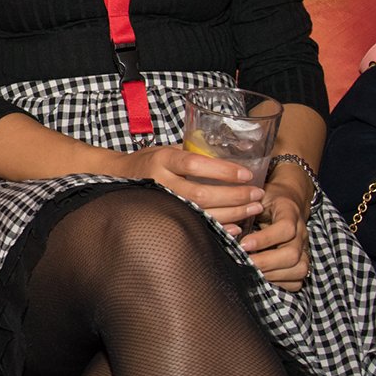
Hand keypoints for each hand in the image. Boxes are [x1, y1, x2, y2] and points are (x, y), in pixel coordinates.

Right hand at [110, 144, 263, 233]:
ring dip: (233, 212)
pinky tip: (236, 226)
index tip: (247, 173)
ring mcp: (161, 202)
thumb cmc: (150, 161)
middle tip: (258, 194)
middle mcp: (160, 182)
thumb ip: (197, 151)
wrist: (118, 178)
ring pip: (201, 212)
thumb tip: (241, 149)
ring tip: (254, 208)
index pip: (196, 164)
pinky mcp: (164, 217)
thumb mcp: (169, 148)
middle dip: (235, 195)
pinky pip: (195, 226)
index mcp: (163, 159)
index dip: (223, 170)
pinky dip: (219, 227)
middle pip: (202, 193)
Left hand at [240, 182, 311, 291]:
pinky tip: (262, 277)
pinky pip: (297, 280)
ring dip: (272, 274)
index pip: (285, 228)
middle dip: (266, 262)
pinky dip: (280, 282)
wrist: (285, 199)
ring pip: (299, 268)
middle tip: (243, 262)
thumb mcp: (253, 196)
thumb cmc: (263, 198)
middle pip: (292, 254)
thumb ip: (242, 208)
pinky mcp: (302, 261)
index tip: (243, 244)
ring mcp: (304, 248)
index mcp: (289, 212)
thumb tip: (224, 225)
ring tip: (251, 271)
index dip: (265, 239)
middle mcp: (301, 232)